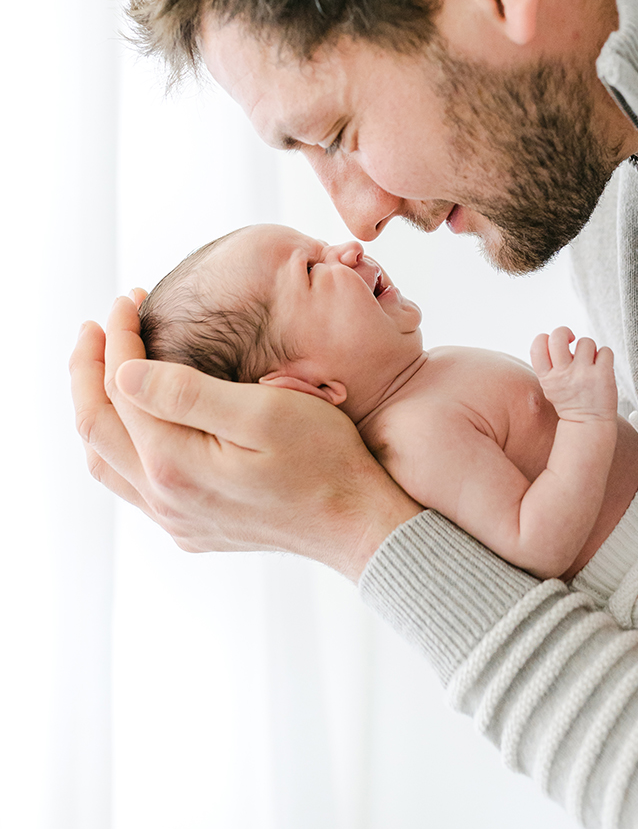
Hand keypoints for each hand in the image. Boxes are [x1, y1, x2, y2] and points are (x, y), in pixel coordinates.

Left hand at [70, 295, 420, 579]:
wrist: (358, 524)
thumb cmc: (324, 459)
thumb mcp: (265, 413)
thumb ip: (187, 394)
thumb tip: (122, 372)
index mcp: (174, 463)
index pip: (119, 387)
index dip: (116, 337)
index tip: (128, 300)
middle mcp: (164, 498)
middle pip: (96, 427)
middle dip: (88, 368)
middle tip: (98, 325)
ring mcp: (175, 518)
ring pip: (107, 461)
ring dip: (98, 408)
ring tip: (107, 367)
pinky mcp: (191, 527)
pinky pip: (133, 484)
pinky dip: (121, 442)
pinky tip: (142, 420)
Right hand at [530, 327, 616, 423]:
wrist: (588, 424)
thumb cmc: (570, 402)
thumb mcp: (550, 386)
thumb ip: (549, 365)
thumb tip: (557, 337)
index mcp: (547, 377)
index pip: (538, 344)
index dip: (545, 337)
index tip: (554, 345)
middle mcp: (563, 374)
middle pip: (558, 336)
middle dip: (565, 332)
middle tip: (571, 340)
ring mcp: (584, 373)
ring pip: (585, 342)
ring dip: (589, 350)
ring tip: (589, 364)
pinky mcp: (603, 374)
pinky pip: (605, 350)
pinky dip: (604, 357)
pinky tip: (601, 368)